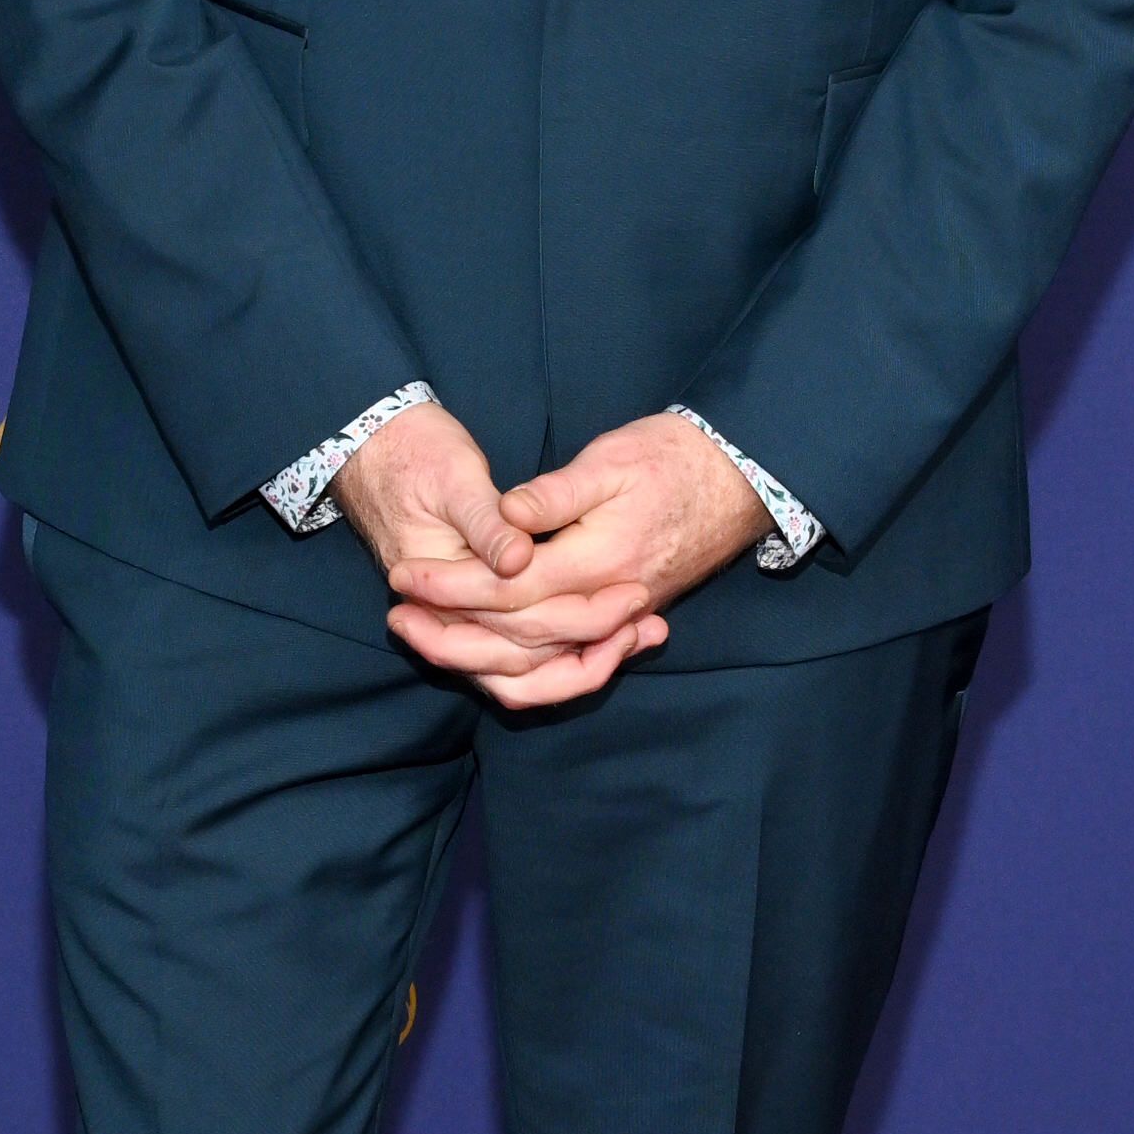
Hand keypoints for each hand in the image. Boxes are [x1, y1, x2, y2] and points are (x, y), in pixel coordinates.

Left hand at [385, 410, 765, 704]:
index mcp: (597, 561)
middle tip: (396, 617)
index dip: (449, 585)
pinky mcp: (624, 621)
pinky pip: (570, 667)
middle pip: (515, 640)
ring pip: (542, 666)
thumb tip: (506, 516)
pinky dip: (527, 673)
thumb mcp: (612, 459)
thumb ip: (556, 494)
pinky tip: (487, 660)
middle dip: (450, 633)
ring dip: (480, 659)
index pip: (507, 589)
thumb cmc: (672, 459)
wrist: (737, 480)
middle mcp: (607, 602)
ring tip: (429, 639)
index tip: (401, 576)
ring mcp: (619, 619)